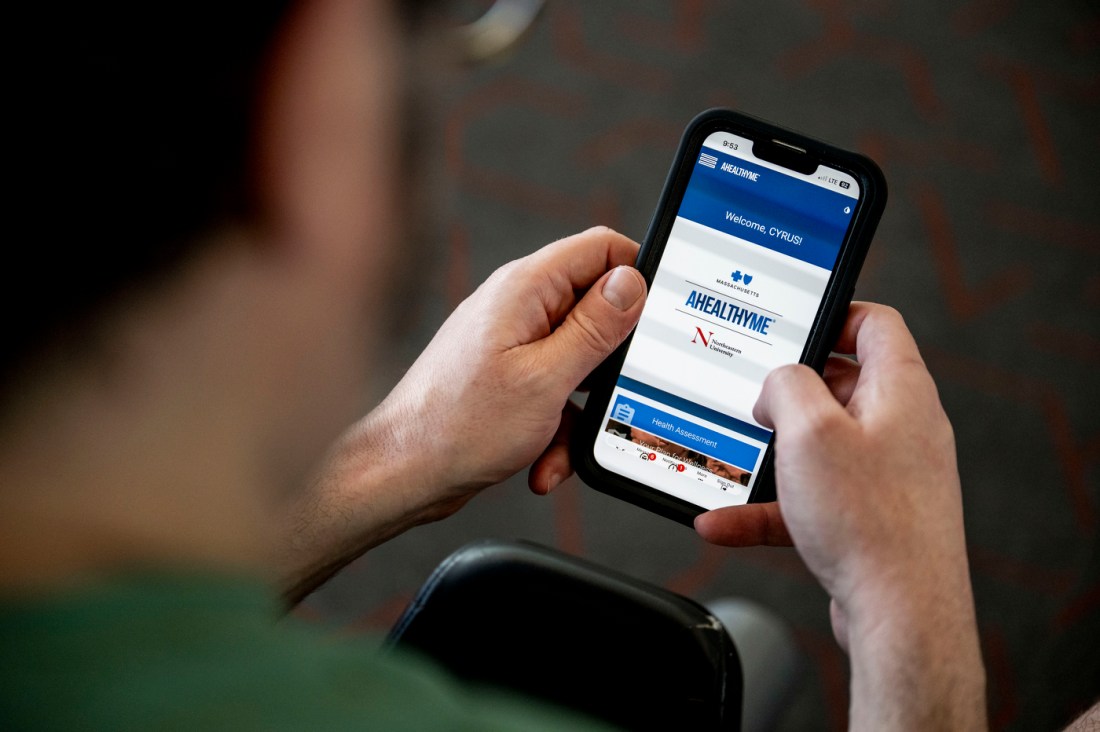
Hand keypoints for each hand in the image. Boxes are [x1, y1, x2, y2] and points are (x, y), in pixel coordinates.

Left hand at [277, 227, 645, 600]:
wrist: (402, 473)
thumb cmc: (456, 426)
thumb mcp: (545, 379)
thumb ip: (594, 328)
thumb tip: (632, 282)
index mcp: (525, 288)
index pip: (601, 248)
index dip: (638, 275)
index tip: (656, 320)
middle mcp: (518, 306)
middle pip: (596, 311)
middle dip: (608, 364)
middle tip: (611, 395)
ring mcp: (512, 342)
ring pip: (579, 362)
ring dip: (582, 408)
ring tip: (561, 439)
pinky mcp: (508, 376)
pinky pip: (555, 392)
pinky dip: (557, 427)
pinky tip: (542, 458)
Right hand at [695, 303, 985, 729]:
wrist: (901, 614)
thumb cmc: (872, 523)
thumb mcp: (809, 430)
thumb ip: (786, 385)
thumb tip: (777, 383)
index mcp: (900, 390)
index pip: (875, 324)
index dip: (831, 313)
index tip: (791, 324)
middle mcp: (899, 428)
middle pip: (838, 386)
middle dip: (785, 394)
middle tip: (753, 399)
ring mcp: (884, 475)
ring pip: (816, 448)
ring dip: (768, 456)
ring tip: (732, 460)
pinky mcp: (866, 517)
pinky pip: (807, 499)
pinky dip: (767, 506)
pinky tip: (724, 520)